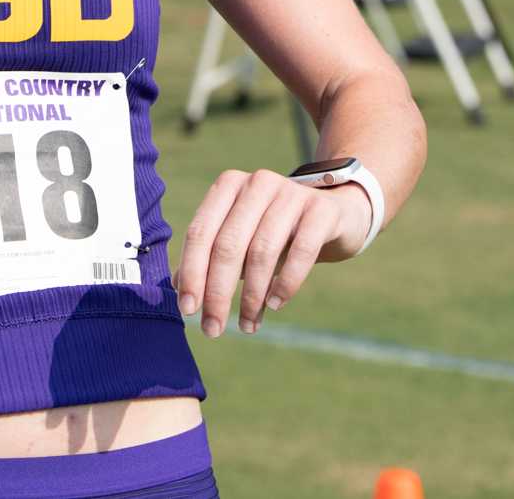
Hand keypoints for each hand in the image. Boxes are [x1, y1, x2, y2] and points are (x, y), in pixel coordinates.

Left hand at [173, 168, 371, 337]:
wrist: (334, 214)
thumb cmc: (276, 231)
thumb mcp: (241, 238)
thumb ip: (210, 256)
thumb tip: (178, 287)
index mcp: (229, 186)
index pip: (200, 232)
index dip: (192, 273)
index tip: (188, 311)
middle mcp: (257, 184)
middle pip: (227, 245)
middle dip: (217, 292)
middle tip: (213, 329)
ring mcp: (291, 193)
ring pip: (262, 251)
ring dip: (251, 296)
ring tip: (247, 324)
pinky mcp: (321, 210)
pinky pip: (301, 251)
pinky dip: (286, 282)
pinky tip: (275, 304)